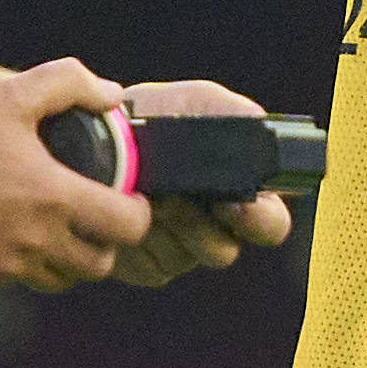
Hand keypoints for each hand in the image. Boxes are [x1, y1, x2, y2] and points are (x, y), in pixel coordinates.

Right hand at [0, 59, 151, 291]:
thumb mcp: (9, 95)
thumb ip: (69, 84)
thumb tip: (112, 95)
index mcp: (53, 198)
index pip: (127, 227)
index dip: (138, 212)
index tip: (130, 196)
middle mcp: (34, 240)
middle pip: (98, 264)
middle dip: (107, 242)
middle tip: (100, 214)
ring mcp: (3, 265)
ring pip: (61, 279)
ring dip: (71, 258)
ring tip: (64, 226)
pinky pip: (21, 281)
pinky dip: (33, 265)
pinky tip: (22, 232)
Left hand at [110, 80, 292, 288]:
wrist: (95, 138)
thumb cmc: (153, 117)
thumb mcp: (192, 101)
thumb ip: (228, 109)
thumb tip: (256, 121)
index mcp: (239, 195)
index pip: (270, 224)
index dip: (260, 219)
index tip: (238, 201)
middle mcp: (215, 229)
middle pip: (224, 252)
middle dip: (198, 227)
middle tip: (173, 199)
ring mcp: (178, 252)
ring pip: (182, 259)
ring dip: (158, 225)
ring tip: (142, 190)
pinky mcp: (142, 265)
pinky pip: (147, 265)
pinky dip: (132, 235)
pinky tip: (123, 206)